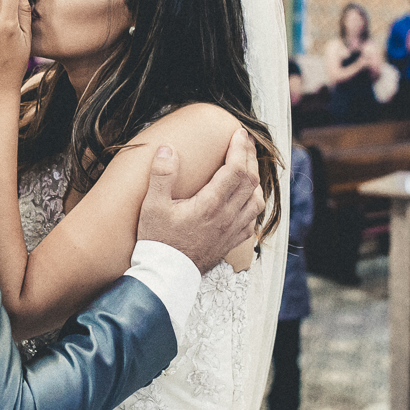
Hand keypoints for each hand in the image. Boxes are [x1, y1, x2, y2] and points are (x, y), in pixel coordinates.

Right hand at [137, 130, 264, 274]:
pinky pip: (252, 220)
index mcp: (210, 205)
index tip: (239, 133)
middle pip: (250, 181)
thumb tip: (167, 149)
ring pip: (256, 201)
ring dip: (254, 180)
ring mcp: (231, 231)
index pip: (236, 170)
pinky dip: (253, 204)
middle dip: (250, 157)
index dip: (240, 148)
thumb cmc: (158, 242)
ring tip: (247, 167)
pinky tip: (246, 200)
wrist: (166, 276)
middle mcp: (227, 217)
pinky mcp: (230, 243)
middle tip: (245, 142)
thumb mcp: (152, 206)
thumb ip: (161, 176)